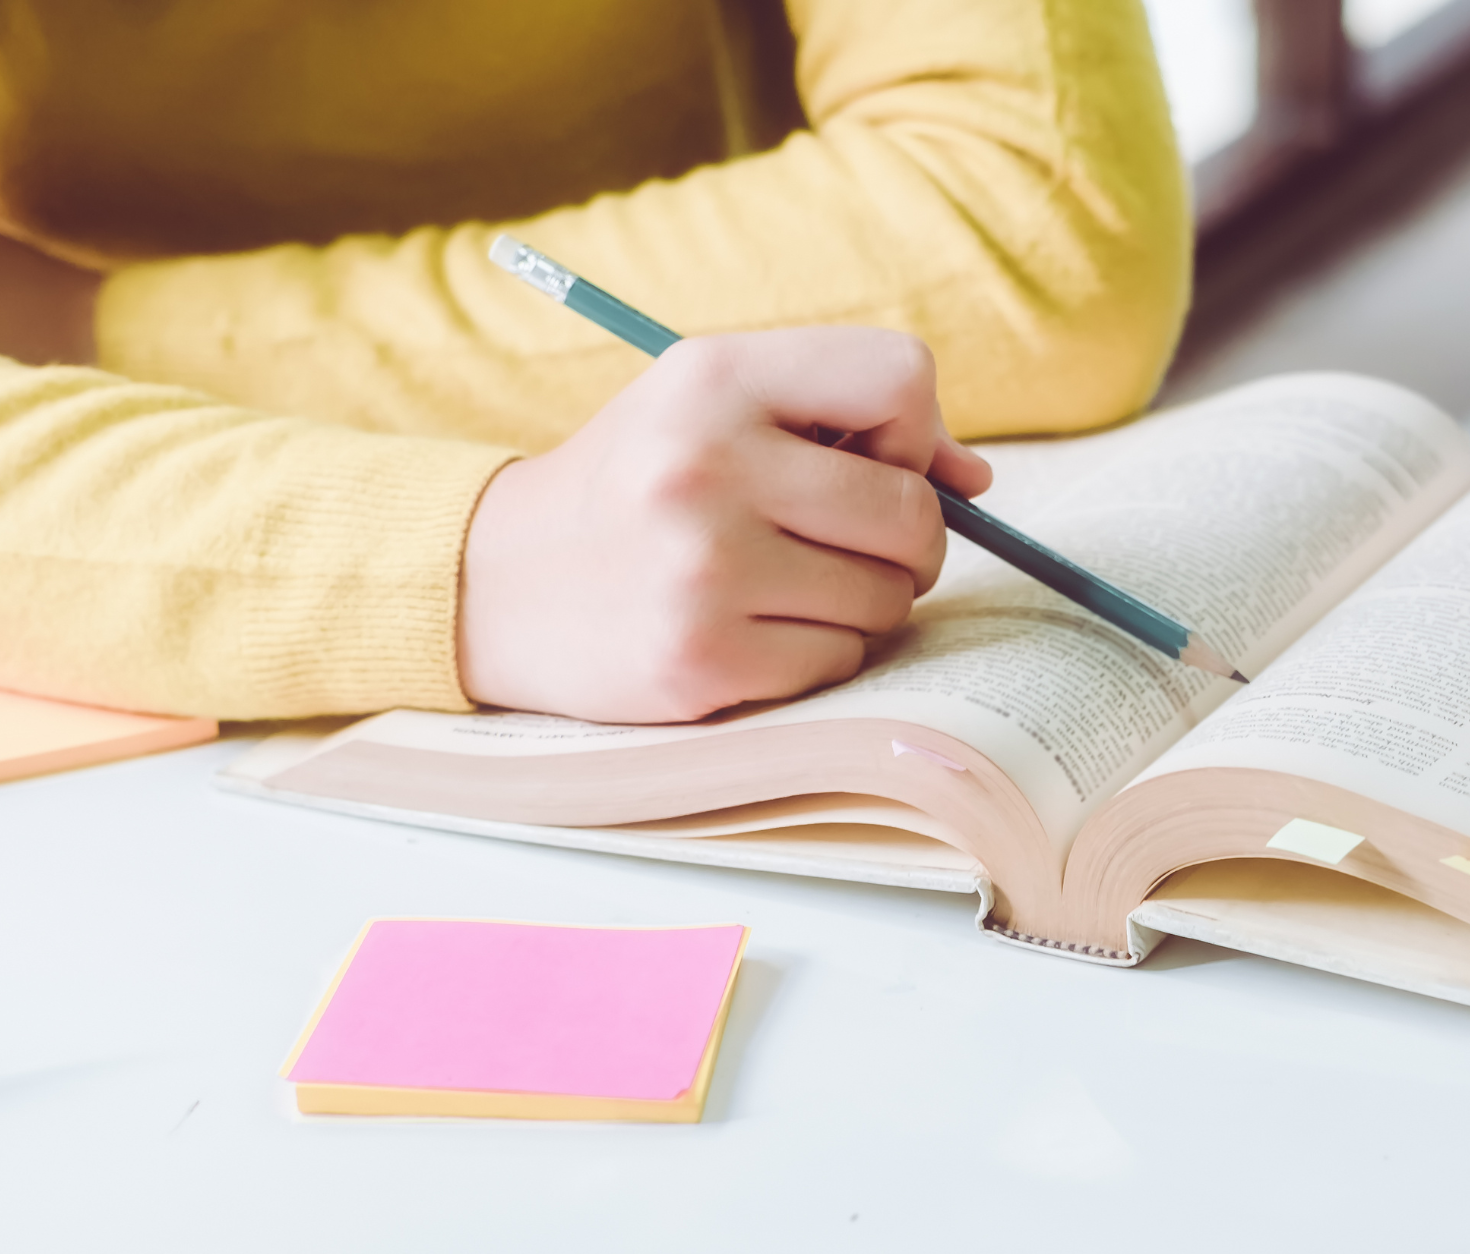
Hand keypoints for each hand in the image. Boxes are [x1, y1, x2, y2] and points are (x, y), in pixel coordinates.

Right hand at [458, 327, 989, 723]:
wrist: (494, 583)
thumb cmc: (637, 487)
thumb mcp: (713, 406)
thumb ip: (845, 418)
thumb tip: (975, 482)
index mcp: (713, 375)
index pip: (901, 376)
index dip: (912, 429)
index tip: (870, 459)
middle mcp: (706, 464)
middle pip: (913, 510)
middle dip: (905, 537)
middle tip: (844, 542)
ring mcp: (704, 569)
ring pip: (888, 597)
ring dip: (861, 601)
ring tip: (783, 583)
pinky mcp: (703, 661)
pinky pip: (839, 661)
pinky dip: (816, 654)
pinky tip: (750, 629)